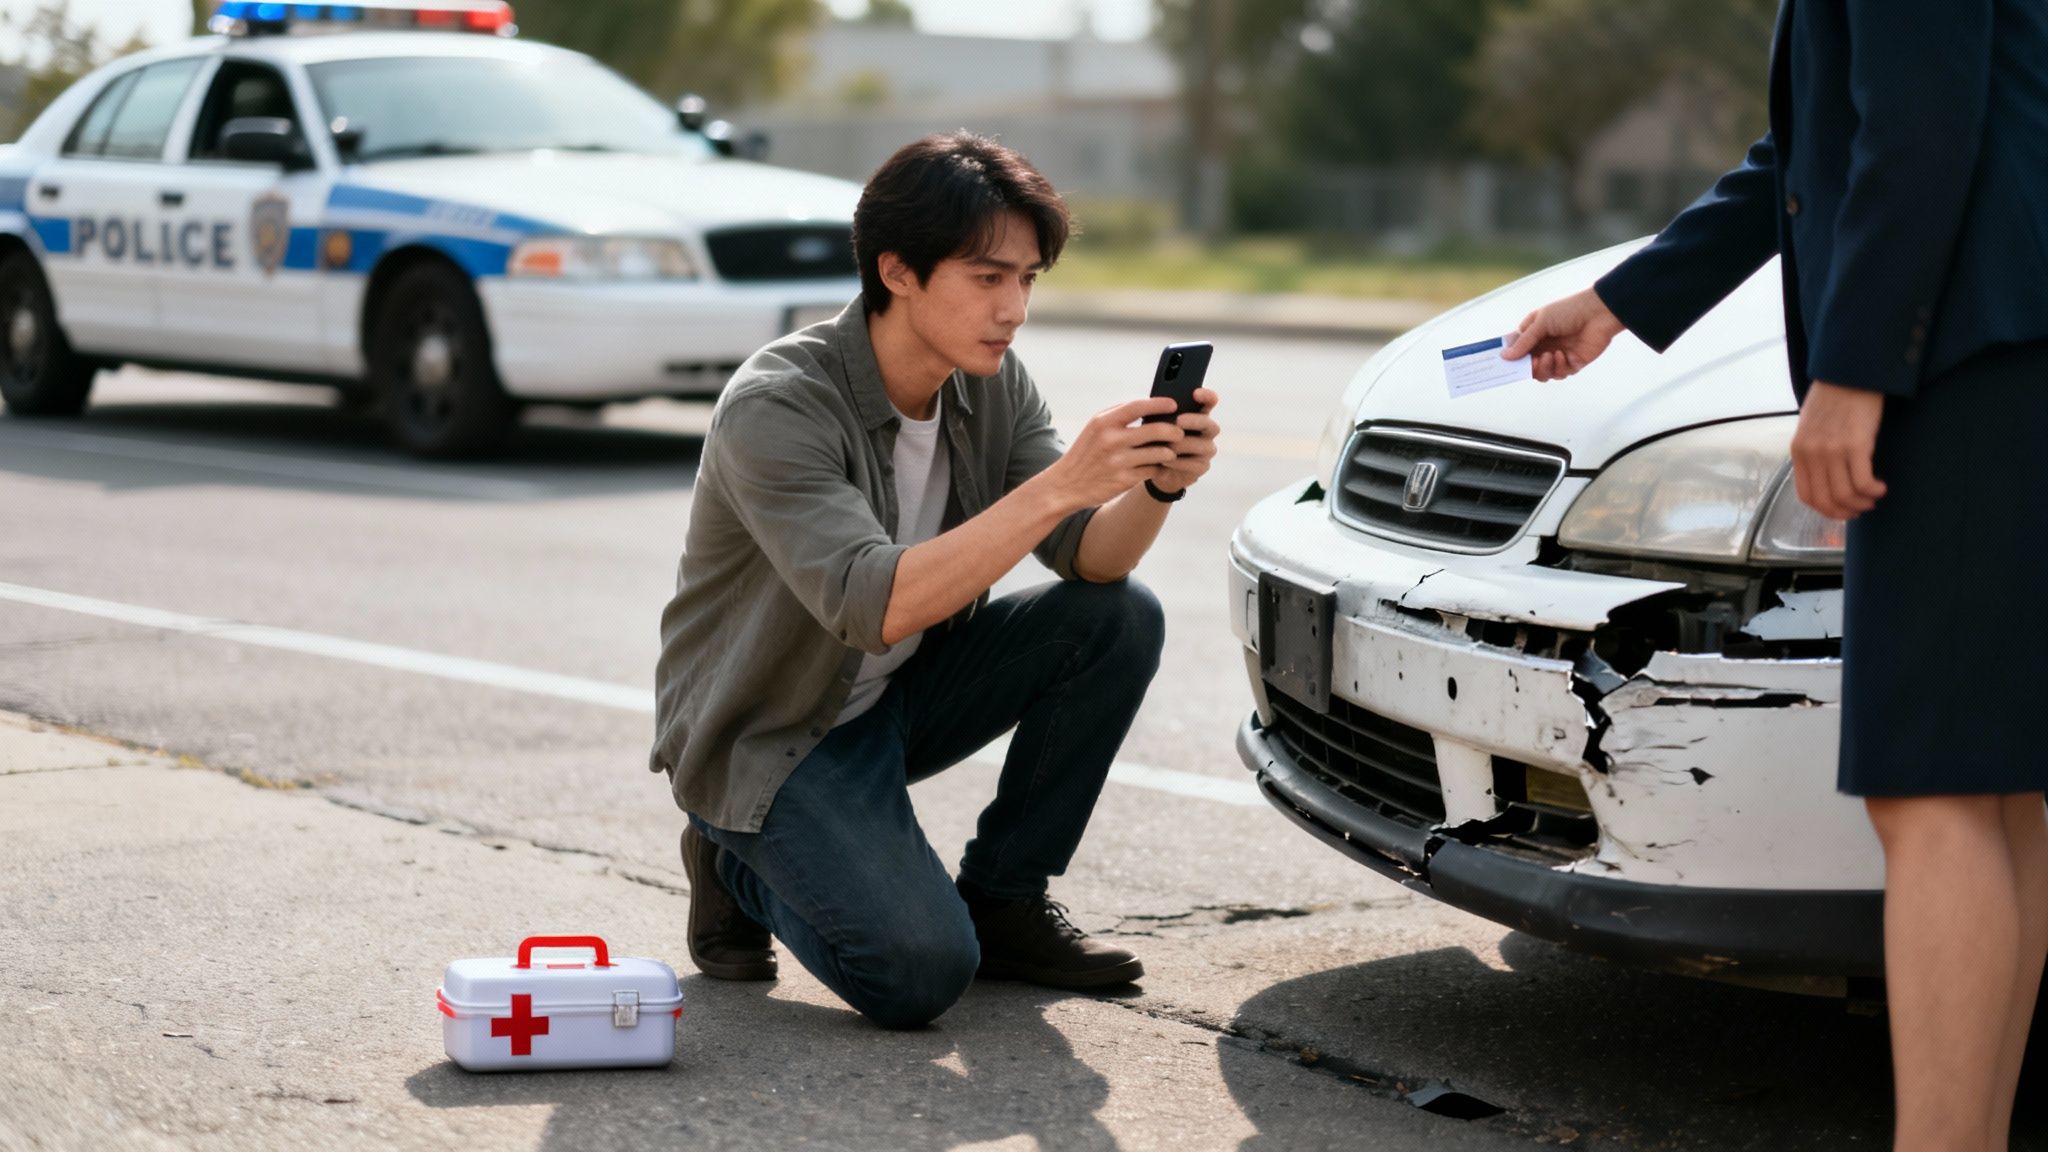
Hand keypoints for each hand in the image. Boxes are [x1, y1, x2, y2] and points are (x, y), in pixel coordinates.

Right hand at [1043, 396, 1184, 510]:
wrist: (1066, 485)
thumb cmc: (1086, 452)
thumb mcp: (1094, 428)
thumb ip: (1118, 415)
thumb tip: (1149, 405)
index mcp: (1104, 423)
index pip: (1138, 407)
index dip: (1159, 404)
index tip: (1173, 404)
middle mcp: (1111, 440)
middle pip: (1155, 430)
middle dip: (1173, 431)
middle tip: (1180, 433)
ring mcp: (1118, 461)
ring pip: (1158, 452)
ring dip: (1169, 452)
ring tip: (1169, 451)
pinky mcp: (1124, 480)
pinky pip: (1152, 470)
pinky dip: (1158, 468)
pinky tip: (1157, 466)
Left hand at [1149, 388, 1221, 494]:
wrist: (1156, 466)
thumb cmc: (1157, 439)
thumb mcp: (1156, 424)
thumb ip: (1162, 414)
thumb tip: (1157, 404)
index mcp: (1198, 414)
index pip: (1209, 401)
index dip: (1206, 396)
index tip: (1195, 393)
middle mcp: (1207, 431)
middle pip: (1208, 423)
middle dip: (1194, 421)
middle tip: (1178, 421)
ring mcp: (1207, 449)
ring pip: (1202, 445)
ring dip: (1183, 445)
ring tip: (1166, 445)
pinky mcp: (1202, 467)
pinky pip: (1194, 464)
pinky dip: (1179, 463)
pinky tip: (1166, 461)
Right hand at [1503, 287, 1627, 380]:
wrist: (1599, 313)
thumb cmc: (1569, 311)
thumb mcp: (1541, 322)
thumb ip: (1524, 341)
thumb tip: (1505, 356)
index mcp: (1534, 333)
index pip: (1517, 349)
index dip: (1511, 357)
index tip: (1504, 363)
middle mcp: (1545, 345)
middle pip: (1528, 365)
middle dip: (1528, 367)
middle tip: (1531, 363)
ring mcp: (1558, 355)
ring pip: (1543, 374)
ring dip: (1543, 369)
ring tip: (1548, 357)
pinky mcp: (1573, 363)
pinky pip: (1560, 374)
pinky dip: (1558, 367)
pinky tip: (1562, 356)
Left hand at [1790, 381, 1886, 520]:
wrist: (1850, 373)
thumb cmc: (1834, 398)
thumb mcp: (1810, 426)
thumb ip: (1812, 450)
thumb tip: (1824, 476)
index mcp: (1799, 451)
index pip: (1806, 495)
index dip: (1826, 509)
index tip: (1841, 510)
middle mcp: (1812, 454)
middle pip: (1826, 500)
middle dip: (1845, 512)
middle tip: (1861, 509)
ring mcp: (1833, 450)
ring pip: (1846, 495)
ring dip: (1862, 503)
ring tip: (1873, 498)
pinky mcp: (1856, 445)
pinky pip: (1863, 482)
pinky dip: (1873, 491)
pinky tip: (1881, 488)